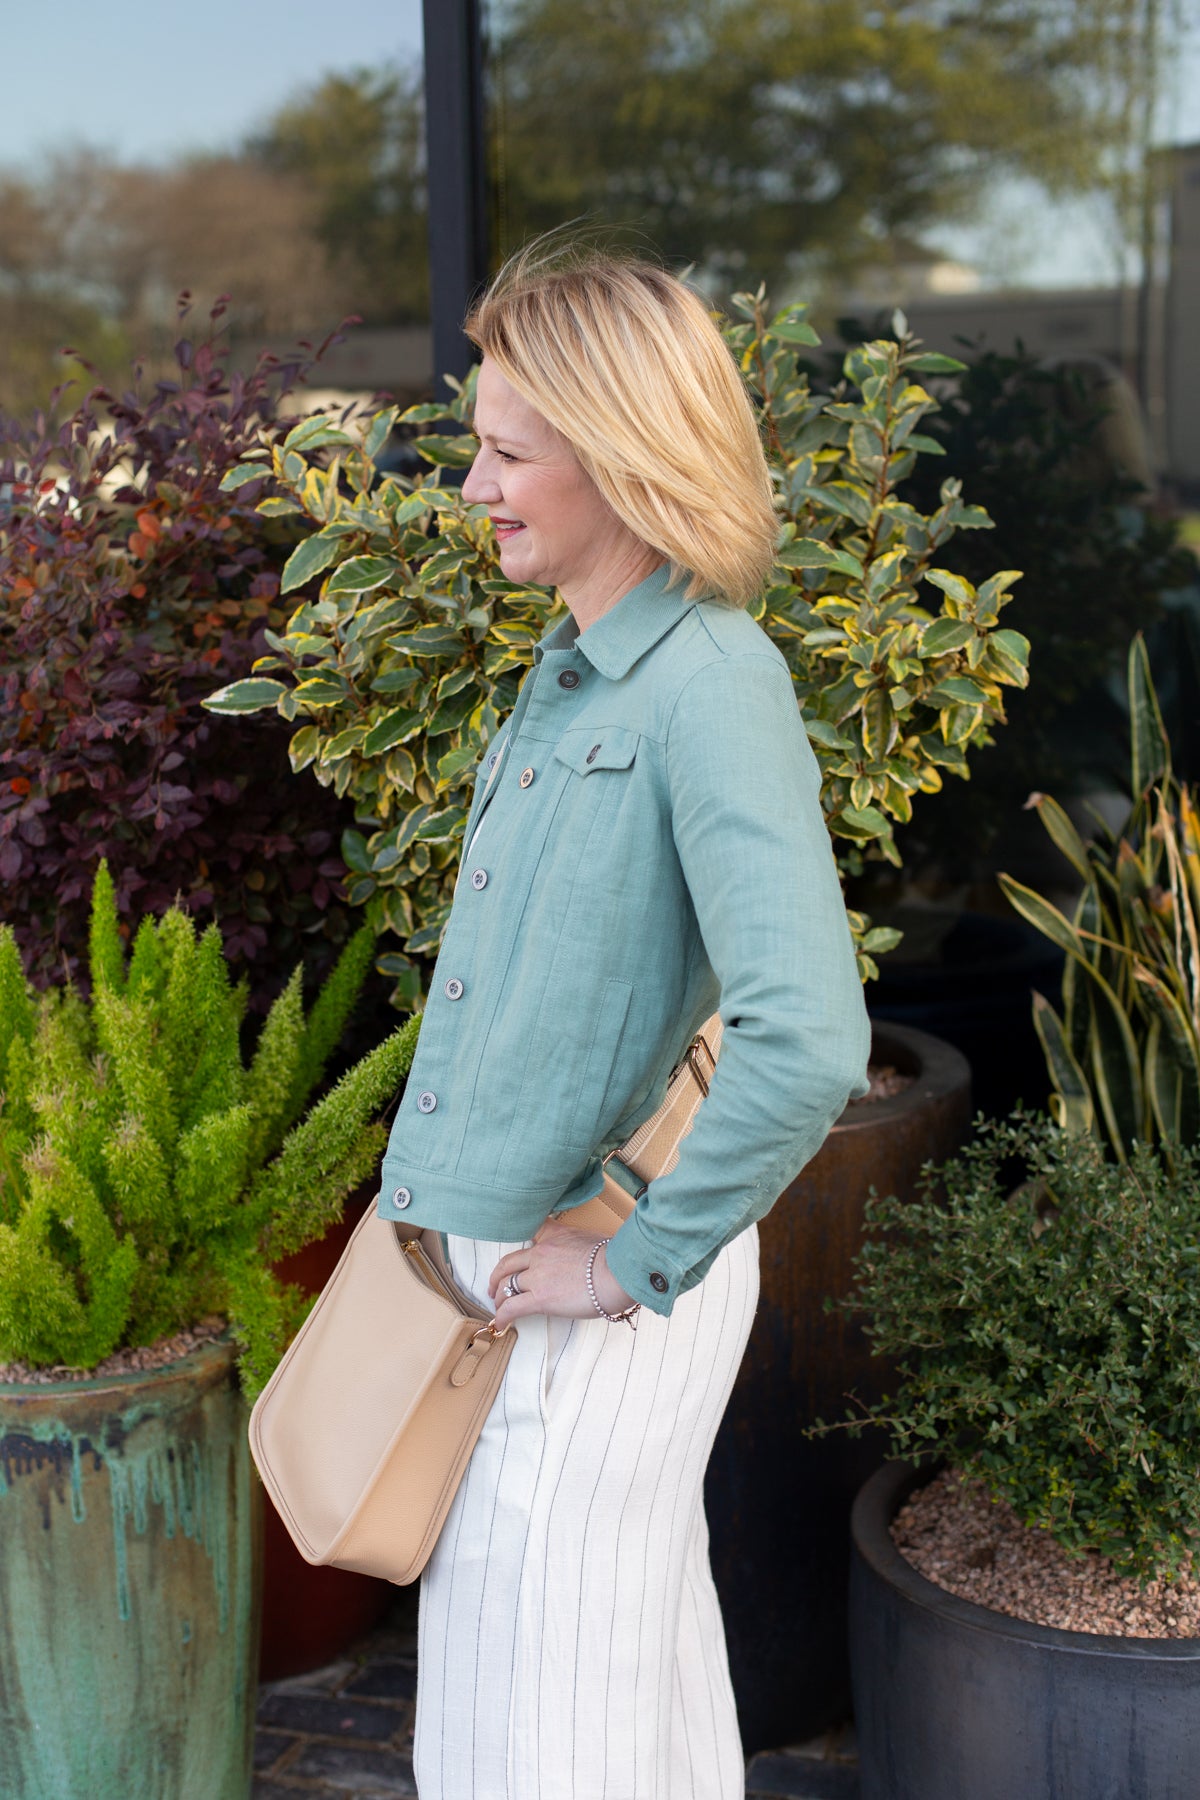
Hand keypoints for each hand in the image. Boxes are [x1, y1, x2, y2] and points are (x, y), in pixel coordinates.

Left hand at [488, 1215, 636, 1328]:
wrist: (615, 1273)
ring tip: (498, 1306)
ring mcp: (537, 1276)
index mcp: (553, 1237)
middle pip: (508, 1263)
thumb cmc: (613, 1259)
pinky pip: (511, 1307)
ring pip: (506, 1285)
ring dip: (499, 1297)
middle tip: (495, 1286)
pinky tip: (500, 1323)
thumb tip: (585, 1257)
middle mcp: (540, 1254)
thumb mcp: (592, 1238)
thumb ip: (579, 1244)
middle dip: (498, 1275)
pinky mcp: (539, 1298)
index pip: (530, 1236)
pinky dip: (502, 1316)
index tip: (518, 1260)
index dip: (521, 1250)